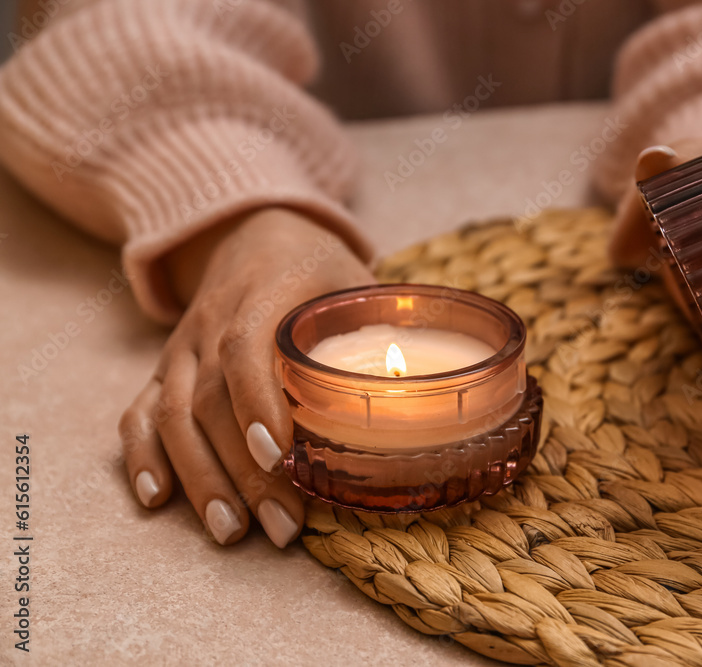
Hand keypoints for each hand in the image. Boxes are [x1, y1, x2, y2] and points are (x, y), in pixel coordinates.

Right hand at [118, 208, 376, 545]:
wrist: (253, 231)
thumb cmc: (316, 266)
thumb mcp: (354, 280)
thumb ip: (382, 328)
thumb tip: (426, 393)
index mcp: (265, 290)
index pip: (245, 345)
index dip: (256, 400)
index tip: (277, 454)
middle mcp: (213, 319)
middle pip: (209, 398)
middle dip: (242, 470)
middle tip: (281, 526)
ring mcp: (183, 346)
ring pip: (170, 414)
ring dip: (200, 477)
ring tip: (232, 531)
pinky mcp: (165, 367)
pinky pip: (139, 411)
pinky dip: (143, 456)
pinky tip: (157, 499)